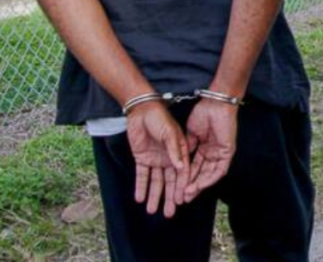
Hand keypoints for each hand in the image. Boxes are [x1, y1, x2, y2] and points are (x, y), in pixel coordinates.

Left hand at [127, 102, 189, 217]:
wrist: (141, 109)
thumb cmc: (159, 118)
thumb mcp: (169, 132)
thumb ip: (175, 150)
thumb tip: (181, 167)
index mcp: (178, 152)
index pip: (181, 173)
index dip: (181, 187)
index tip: (181, 200)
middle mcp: (168, 158)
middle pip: (169, 182)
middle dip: (169, 197)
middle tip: (169, 213)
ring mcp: (155, 159)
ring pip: (156, 182)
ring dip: (154, 196)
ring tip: (152, 211)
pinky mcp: (142, 158)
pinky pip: (142, 176)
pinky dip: (141, 187)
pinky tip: (140, 198)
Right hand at [184, 99, 238, 200]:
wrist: (214, 103)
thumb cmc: (203, 113)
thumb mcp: (190, 134)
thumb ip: (187, 148)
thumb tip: (180, 162)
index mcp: (205, 148)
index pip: (195, 168)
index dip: (186, 178)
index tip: (177, 189)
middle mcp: (213, 153)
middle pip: (202, 174)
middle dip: (192, 187)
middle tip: (182, 199)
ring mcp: (221, 154)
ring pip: (210, 175)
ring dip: (199, 186)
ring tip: (188, 194)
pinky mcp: (227, 153)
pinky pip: (219, 170)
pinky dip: (209, 179)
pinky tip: (199, 185)